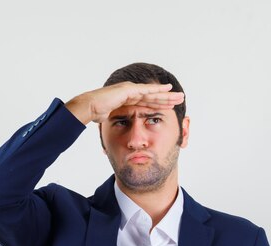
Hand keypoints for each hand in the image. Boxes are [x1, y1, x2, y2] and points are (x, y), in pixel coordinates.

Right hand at [64, 81, 184, 124]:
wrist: (88, 107)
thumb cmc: (97, 114)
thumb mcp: (114, 120)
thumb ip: (122, 121)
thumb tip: (124, 132)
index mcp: (128, 100)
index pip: (148, 103)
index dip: (160, 104)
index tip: (171, 107)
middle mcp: (131, 93)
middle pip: (154, 96)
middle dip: (168, 98)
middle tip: (181, 99)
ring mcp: (130, 90)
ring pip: (153, 93)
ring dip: (167, 94)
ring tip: (179, 95)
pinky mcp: (128, 89)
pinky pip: (146, 90)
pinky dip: (157, 90)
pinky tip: (168, 89)